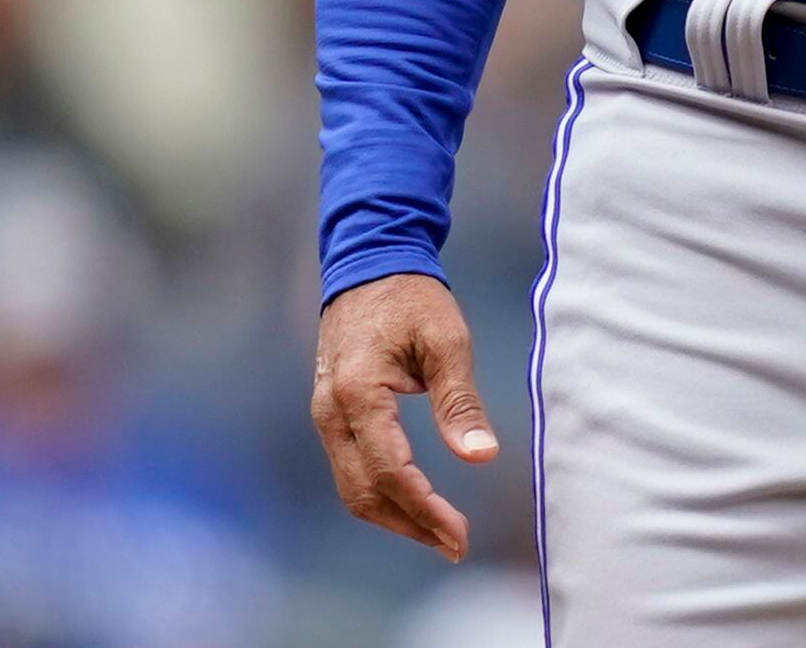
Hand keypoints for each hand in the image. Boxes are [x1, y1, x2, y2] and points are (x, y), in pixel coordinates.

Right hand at [310, 272, 496, 559]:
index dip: (426, 509)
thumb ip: (460, 401)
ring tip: (438, 532)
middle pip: (364, 491)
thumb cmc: (410, 297)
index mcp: (359, 391)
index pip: (390, 470)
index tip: (460, 533)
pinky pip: (348, 468)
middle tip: (456, 543)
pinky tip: (412, 501)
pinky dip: (380, 494)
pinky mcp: (329, 413)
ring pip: (351, 487)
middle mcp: (331, 410)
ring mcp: (324, 413)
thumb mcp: (447, 340)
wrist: (367, 263)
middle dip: (410, 524)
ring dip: (394, 516)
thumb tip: (481, 456)